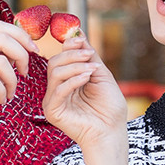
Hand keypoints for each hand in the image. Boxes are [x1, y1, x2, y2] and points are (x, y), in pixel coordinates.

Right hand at [0, 21, 36, 144]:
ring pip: (0, 61)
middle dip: (22, 54)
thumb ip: (4, 59)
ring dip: (13, 80)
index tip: (34, 50)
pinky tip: (1, 101)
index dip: (21, 35)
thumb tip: (24, 43)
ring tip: (10, 93)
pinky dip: (3, 91)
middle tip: (25, 72)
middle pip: (1, 38)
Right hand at [43, 37, 129, 164]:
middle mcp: (57, 90)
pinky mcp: (52, 111)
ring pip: (55, 73)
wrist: (112, 131)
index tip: (81, 39)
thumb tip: (79, 32)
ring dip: (75, 67)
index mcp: (67, 82)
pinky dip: (73, 80)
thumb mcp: (101, 75)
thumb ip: (89, 56)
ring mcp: (53, 101)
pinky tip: (87, 78)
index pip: (60, 58)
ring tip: (92, 70)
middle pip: (54, 63)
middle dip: (72, 55)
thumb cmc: (109, 107)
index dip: (68, 46)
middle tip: (89, 55)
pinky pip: (57, 90)